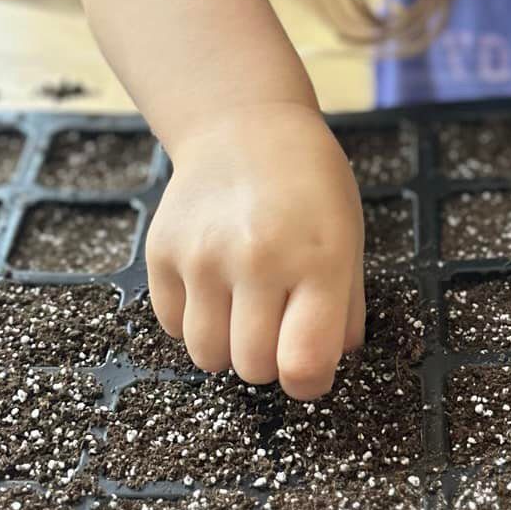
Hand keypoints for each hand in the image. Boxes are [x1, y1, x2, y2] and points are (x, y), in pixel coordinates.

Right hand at [146, 103, 365, 398]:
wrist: (243, 127)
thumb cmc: (308, 187)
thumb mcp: (348, 239)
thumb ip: (343, 310)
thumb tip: (319, 369)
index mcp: (318, 260)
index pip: (304, 363)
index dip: (308, 382)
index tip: (307, 369)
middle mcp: (257, 259)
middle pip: (253, 367)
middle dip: (268, 360)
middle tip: (276, 325)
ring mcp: (203, 256)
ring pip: (207, 356)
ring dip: (227, 346)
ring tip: (243, 308)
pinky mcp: (162, 252)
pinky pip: (173, 325)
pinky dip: (194, 320)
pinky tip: (214, 284)